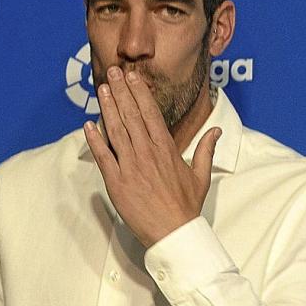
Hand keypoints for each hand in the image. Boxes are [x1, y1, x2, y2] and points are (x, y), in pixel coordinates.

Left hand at [83, 66, 220, 246]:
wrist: (173, 233)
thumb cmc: (186, 206)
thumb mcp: (201, 176)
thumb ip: (206, 149)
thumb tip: (216, 129)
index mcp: (166, 149)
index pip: (150, 113)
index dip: (139, 92)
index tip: (132, 77)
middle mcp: (147, 153)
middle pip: (131, 115)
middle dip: (121, 91)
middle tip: (112, 72)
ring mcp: (130, 167)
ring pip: (116, 131)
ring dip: (107, 108)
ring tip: (101, 89)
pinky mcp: (116, 183)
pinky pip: (103, 157)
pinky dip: (95, 140)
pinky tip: (88, 124)